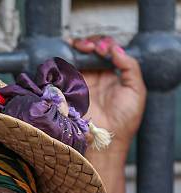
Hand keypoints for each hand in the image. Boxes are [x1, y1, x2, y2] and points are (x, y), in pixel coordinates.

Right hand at [71, 36, 146, 153]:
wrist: (108, 139)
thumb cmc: (125, 120)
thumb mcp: (137, 90)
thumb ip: (129, 67)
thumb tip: (116, 49)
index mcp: (110, 75)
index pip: (106, 51)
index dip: (104, 44)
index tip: (105, 49)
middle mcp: (95, 77)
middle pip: (89, 51)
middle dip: (89, 43)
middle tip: (92, 47)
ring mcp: (81, 84)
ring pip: (76, 58)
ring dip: (78, 48)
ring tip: (82, 47)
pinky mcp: (69, 92)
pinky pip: (64, 72)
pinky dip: (66, 61)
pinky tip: (72, 57)